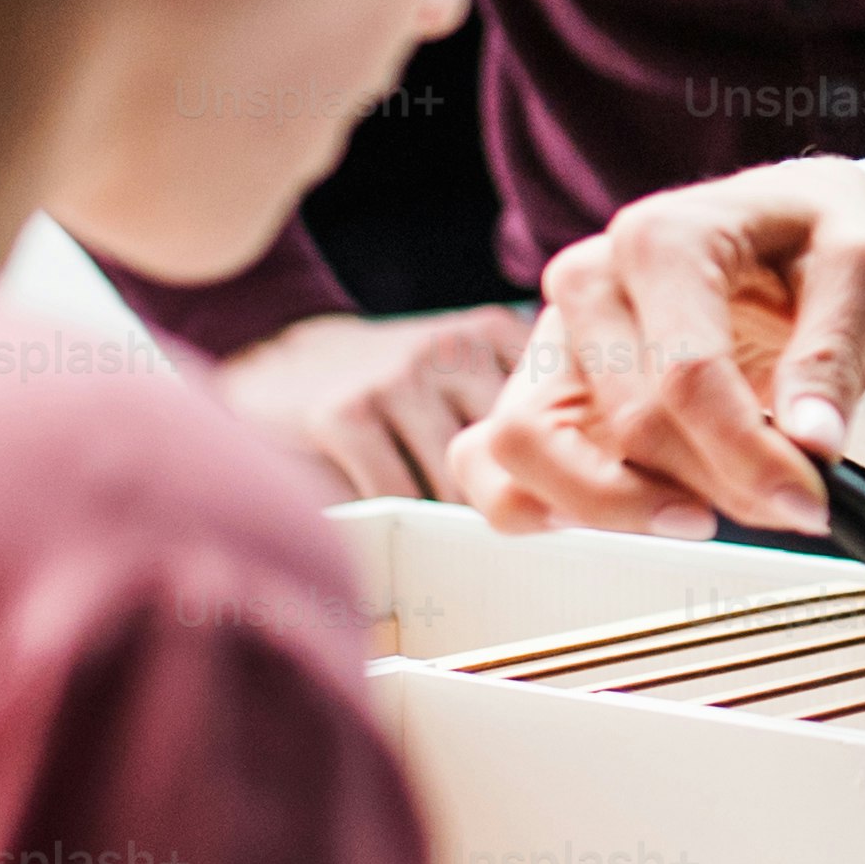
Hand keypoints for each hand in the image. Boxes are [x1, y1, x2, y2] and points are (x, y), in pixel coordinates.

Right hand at [215, 307, 529, 502]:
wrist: (280, 360)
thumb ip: (524, 402)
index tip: (548, 495)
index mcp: (492, 332)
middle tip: (497, 529)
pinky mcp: (345, 413)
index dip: (556, 463)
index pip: (556, 412)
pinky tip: (396, 520)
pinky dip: (398, 521)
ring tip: (446, 530)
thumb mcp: (467, 366)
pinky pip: (397, 495)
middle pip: (510, 454)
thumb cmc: (394, 384)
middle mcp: (449, 346)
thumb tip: (584, 487)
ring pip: (454, 482)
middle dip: (507, 499)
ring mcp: (397, 377)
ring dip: (450, 519)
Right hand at [447, 159, 864, 538]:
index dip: (751, 458)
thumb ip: (837, 353)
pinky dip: (542, 508)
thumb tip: (814, 441)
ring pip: (526, 447)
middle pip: (626, 423)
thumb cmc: (815, 245)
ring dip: (616, 507)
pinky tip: (631, 511)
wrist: (782, 236)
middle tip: (787, 501)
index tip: (811, 502)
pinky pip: (488, 467)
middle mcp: (586, 281)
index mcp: (661, 238)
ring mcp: (550, 339)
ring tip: (702, 514)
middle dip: (716, 485)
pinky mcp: (536, 390)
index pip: (688, 375)